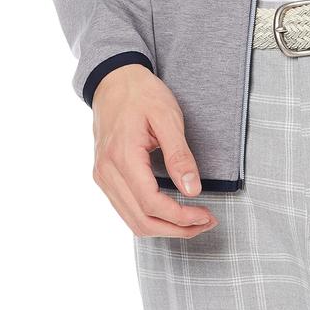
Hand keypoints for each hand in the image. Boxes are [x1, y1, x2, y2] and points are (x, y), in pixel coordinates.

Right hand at [91, 64, 217, 236]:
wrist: (114, 80)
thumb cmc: (142, 93)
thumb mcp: (167, 116)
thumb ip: (179, 154)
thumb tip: (192, 190)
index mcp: (122, 157)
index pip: (151, 204)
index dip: (181, 217)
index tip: (206, 215)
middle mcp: (106, 173)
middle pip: (141, 221)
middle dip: (176, 229)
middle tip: (205, 223)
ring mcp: (102, 177)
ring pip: (132, 221)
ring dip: (164, 228)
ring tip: (193, 221)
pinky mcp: (104, 177)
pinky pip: (126, 209)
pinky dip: (150, 217)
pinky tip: (171, 211)